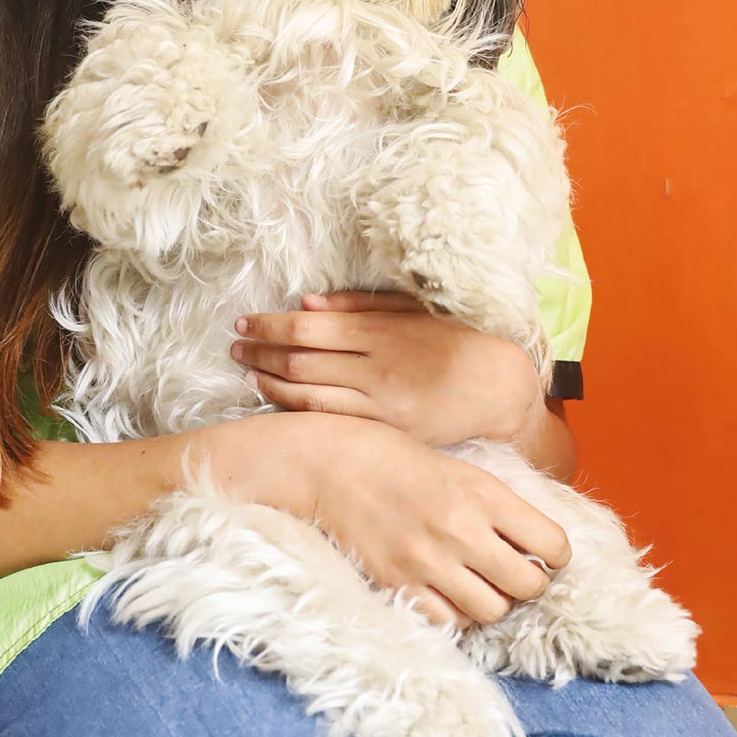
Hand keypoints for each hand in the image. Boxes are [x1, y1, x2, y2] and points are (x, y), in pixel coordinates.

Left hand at [229, 290, 546, 448]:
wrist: (501, 391)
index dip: (269, 324)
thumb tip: (307, 303)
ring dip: (269, 379)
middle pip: (300, 360)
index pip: (309, 328)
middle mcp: (376, 370)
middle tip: (234, 342)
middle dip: (260, 349)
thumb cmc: (459, 341)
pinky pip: (328, 419)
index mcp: (383, 334)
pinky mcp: (384, 432)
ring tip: (246, 367)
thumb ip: (361, 306)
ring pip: (308, 393)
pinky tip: (274, 395)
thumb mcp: (415, 311)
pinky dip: (294, 406)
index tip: (244, 321)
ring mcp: (379, 406)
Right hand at [256, 412, 570, 630]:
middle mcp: (462, 529)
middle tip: (514, 572)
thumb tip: (534, 541)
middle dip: (530, 583)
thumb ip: (496, 504)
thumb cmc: (392, 457)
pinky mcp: (398, 584)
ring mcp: (429, 561)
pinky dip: (456, 613)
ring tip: (480, 583)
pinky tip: (448, 592)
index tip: (545, 553)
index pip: (552, 544)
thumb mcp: (457, 466)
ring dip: (493, 601)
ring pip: (492, 611)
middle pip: (529, 586)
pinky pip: (448, 622)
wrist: (325, 464)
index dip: (555, 554)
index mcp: (483, 492)